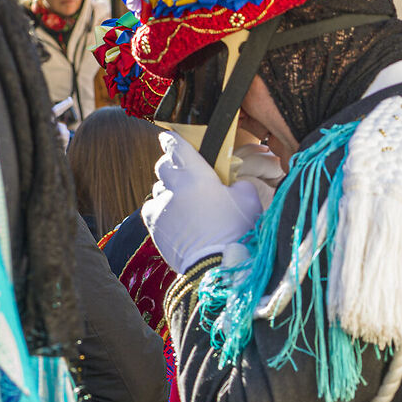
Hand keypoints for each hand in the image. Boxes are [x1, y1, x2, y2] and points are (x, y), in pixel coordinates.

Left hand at [143, 132, 266, 273]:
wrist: (218, 265)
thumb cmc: (238, 231)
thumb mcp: (249, 200)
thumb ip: (237, 183)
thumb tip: (231, 184)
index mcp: (197, 174)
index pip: (177, 146)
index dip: (172, 139)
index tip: (168, 136)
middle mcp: (175, 187)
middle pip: (163, 166)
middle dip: (171, 166)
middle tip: (183, 174)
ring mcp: (162, 206)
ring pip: (158, 189)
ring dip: (169, 191)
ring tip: (183, 203)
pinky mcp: (154, 226)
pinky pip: (152, 209)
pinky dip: (161, 210)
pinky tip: (174, 219)